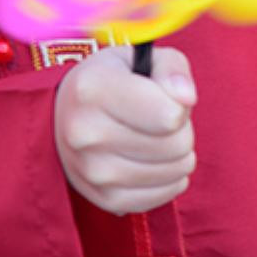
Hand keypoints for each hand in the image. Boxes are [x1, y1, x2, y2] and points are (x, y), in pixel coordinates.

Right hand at [54, 45, 196, 214]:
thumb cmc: (116, 81)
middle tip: (162, 119)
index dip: (180, 104)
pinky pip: (162, 196)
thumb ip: (172, 68)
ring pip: (174, 172)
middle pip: (176, 144)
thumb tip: (186, 98)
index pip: (169, 114)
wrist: (70, 116)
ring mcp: (91, 171)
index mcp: (93, 88)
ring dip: (178, 155)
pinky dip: (169, 180)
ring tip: (157, 138)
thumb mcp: (142, 58)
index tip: (165, 96)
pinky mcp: (102, 198)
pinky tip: (154, 162)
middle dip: (182, 129)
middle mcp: (85, 132)